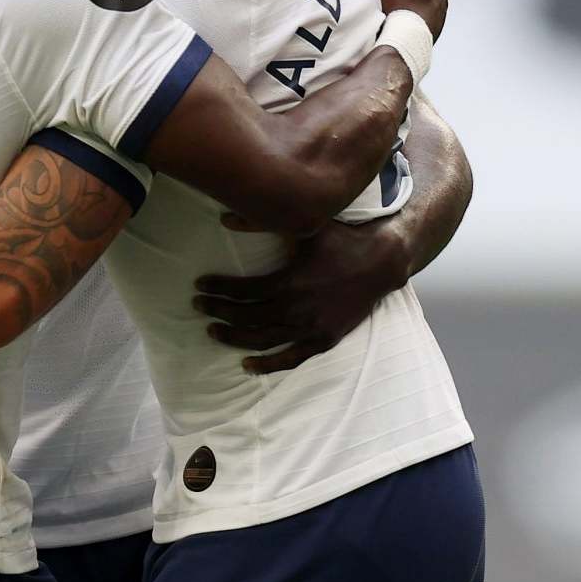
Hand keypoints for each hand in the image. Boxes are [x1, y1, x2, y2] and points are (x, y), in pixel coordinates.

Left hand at [192, 217, 412, 374]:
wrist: (381, 263)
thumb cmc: (341, 241)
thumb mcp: (305, 226)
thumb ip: (264, 223)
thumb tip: (225, 216)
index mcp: (289, 281)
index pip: (242, 291)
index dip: (217, 290)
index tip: (199, 286)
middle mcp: (296, 309)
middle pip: (246, 317)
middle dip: (218, 312)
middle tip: (199, 306)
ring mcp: (310, 328)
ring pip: (262, 340)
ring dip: (233, 338)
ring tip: (213, 331)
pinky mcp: (323, 340)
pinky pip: (290, 359)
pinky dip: (267, 365)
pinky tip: (247, 365)